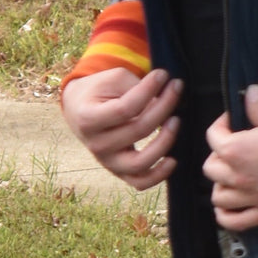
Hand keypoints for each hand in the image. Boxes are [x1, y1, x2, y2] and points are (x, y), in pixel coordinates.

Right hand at [60, 68, 182, 190]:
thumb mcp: (113, 80)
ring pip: (140, 162)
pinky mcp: (119, 171)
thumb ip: (138, 88)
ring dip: (165, 141)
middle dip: (163, 107)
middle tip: (176, 89)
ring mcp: (107, 161)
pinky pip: (140, 182)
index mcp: (88, 119)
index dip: (148, 91)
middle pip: (138, 130)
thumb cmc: (99, 91)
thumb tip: (167, 99)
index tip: (163, 75)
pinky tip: (173, 160)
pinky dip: (158, 176)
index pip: (125, 108)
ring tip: (176, 121)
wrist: (80, 109)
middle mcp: (96, 145)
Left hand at [203, 84, 257, 230]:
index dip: (222, 124)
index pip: (213, 137)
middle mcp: (241, 177)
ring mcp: (256, 198)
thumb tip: (249, 94)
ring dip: (221, 184)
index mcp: (238, 150)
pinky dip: (227, 215)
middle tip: (236, 146)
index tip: (234, 120)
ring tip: (234, 173)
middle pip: (211, 168)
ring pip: (219, 197)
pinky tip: (232, 203)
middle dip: (219, 154)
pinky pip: (236, 222)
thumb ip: (257, 107)